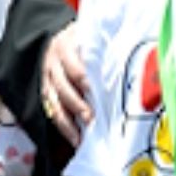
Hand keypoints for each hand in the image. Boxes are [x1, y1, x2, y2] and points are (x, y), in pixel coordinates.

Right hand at [42, 22, 91, 145]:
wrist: (56, 36)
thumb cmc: (82, 39)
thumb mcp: (89, 36)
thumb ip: (102, 49)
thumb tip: (129, 64)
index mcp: (65, 48)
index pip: (74, 66)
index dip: (83, 79)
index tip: (94, 91)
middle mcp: (52, 64)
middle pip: (62, 87)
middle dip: (77, 105)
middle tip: (91, 119)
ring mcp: (47, 79)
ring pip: (53, 102)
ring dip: (67, 121)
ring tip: (80, 138)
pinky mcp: (45, 91)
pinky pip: (51, 110)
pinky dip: (62, 126)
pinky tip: (74, 139)